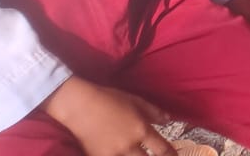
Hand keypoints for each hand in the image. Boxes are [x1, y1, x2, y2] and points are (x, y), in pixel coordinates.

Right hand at [43, 76, 172, 155]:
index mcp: (141, 130)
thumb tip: (169, 119)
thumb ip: (154, 112)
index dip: (171, 155)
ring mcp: (112, 155)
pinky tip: (121, 154)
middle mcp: (129, 146)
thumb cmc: (108, 99)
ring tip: (135, 153)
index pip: (162, 149)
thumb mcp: (135, 101)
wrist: (78, 106)